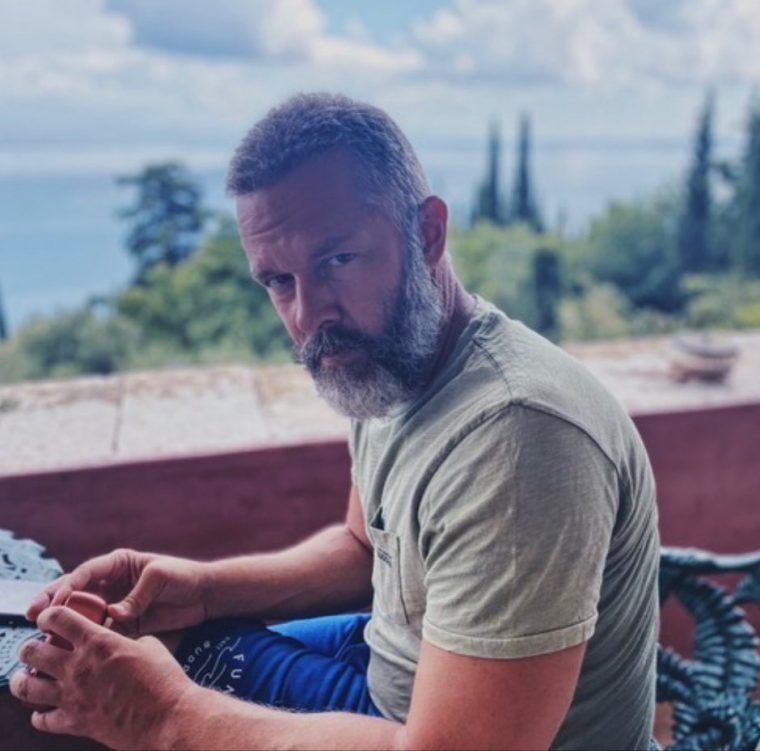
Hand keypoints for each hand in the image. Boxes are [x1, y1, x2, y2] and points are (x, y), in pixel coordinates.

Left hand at [11, 606, 197, 748]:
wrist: (166, 718)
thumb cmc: (163, 679)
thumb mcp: (148, 645)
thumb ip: (125, 640)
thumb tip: (119, 640)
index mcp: (97, 642)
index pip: (59, 618)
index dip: (50, 615)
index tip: (50, 618)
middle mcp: (78, 667)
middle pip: (32, 651)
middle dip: (29, 647)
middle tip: (35, 647)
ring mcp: (72, 697)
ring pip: (26, 687)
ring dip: (22, 679)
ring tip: (25, 676)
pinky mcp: (75, 723)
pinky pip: (42, 720)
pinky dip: (39, 715)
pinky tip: (43, 710)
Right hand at [27, 548, 208, 635]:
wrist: (204, 595)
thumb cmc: (183, 577)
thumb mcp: (160, 578)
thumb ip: (136, 596)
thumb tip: (114, 617)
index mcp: (118, 564)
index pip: (86, 573)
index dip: (68, 585)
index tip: (54, 600)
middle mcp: (111, 584)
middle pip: (75, 592)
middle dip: (52, 601)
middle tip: (34, 614)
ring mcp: (114, 605)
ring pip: (82, 614)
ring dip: (64, 624)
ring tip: (46, 636)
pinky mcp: (122, 625)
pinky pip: (99, 632)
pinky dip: (84, 640)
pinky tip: (71, 650)